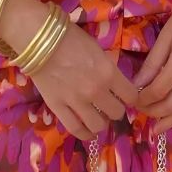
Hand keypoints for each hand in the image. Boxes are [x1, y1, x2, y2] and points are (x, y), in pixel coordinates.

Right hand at [0, 0, 136, 141]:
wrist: (39, 38)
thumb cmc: (70, 37)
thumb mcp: (98, 49)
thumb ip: (108, 68)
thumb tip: (115, 83)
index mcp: (109, 72)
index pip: (131, 96)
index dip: (130, 97)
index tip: (125, 96)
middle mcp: (96, 90)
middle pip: (117, 112)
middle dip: (115, 109)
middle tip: (109, 104)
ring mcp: (77, 101)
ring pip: (99, 125)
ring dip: (101, 122)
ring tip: (98, 116)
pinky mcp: (58, 108)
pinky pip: (76, 129)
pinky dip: (85, 133)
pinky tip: (88, 130)